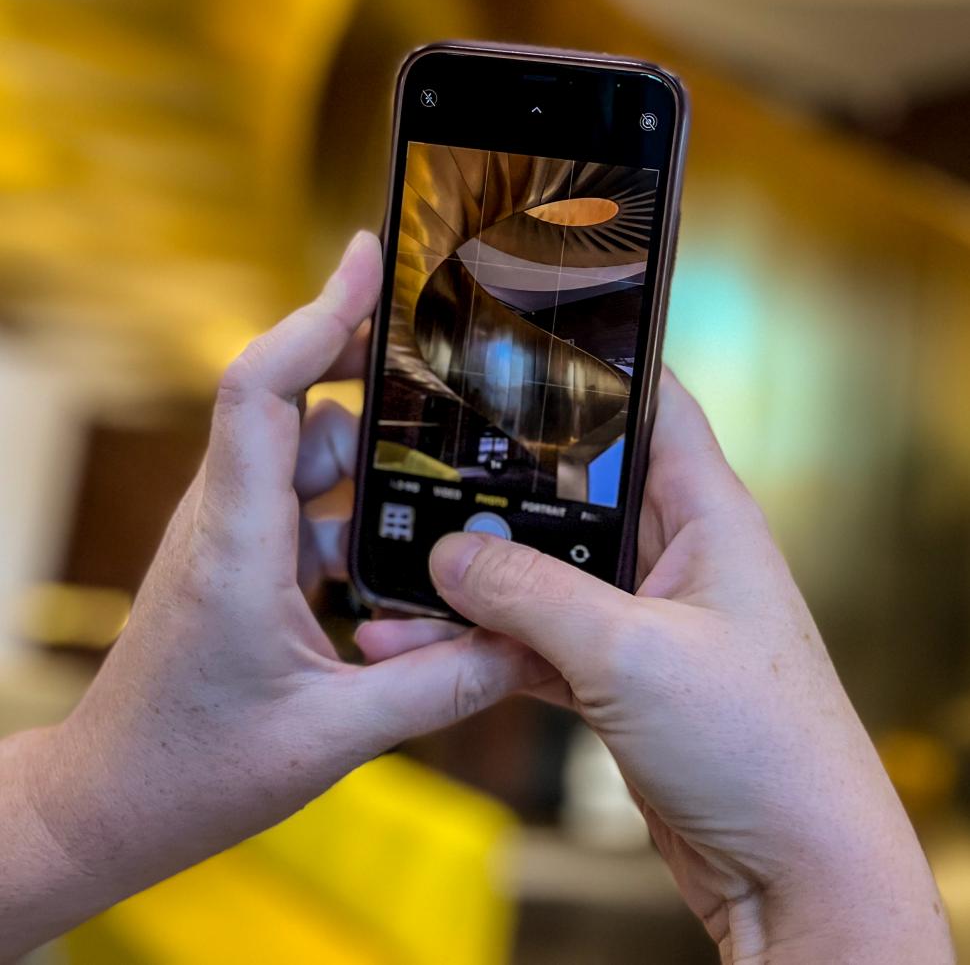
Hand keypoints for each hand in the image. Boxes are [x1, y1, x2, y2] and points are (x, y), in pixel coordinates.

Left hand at [4, 232, 541, 958]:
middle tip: (453, 365)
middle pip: (295, 399)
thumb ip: (438, 684)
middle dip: (370, 369)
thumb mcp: (332, 737)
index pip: (262, 389)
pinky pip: (304, 498)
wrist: (109, 799)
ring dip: (371, 454)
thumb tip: (526, 644)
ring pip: (306, 450)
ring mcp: (231, 533)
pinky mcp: (241, 556)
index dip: (316, 314)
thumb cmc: (193, 769)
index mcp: (238, 543)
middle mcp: (227, 518)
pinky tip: (405, 543)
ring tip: (450, 471)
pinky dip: (356, 501)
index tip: (371, 260)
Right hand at [361, 373, 953, 963]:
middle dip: (497, 491)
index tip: (514, 348)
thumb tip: (451, 552)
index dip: (591, 369)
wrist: (792, 873)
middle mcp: (676, 552)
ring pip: (543, 575)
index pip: (652, 404)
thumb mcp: (632, 653)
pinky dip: (483, 645)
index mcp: (706, 513)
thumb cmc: (761, 748)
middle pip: (574, 494)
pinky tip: (420, 646)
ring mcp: (644, 617)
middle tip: (416, 473)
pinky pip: (536, 641)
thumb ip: (533, 593)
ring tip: (393, 579)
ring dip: (475, 581)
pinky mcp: (618, 676)